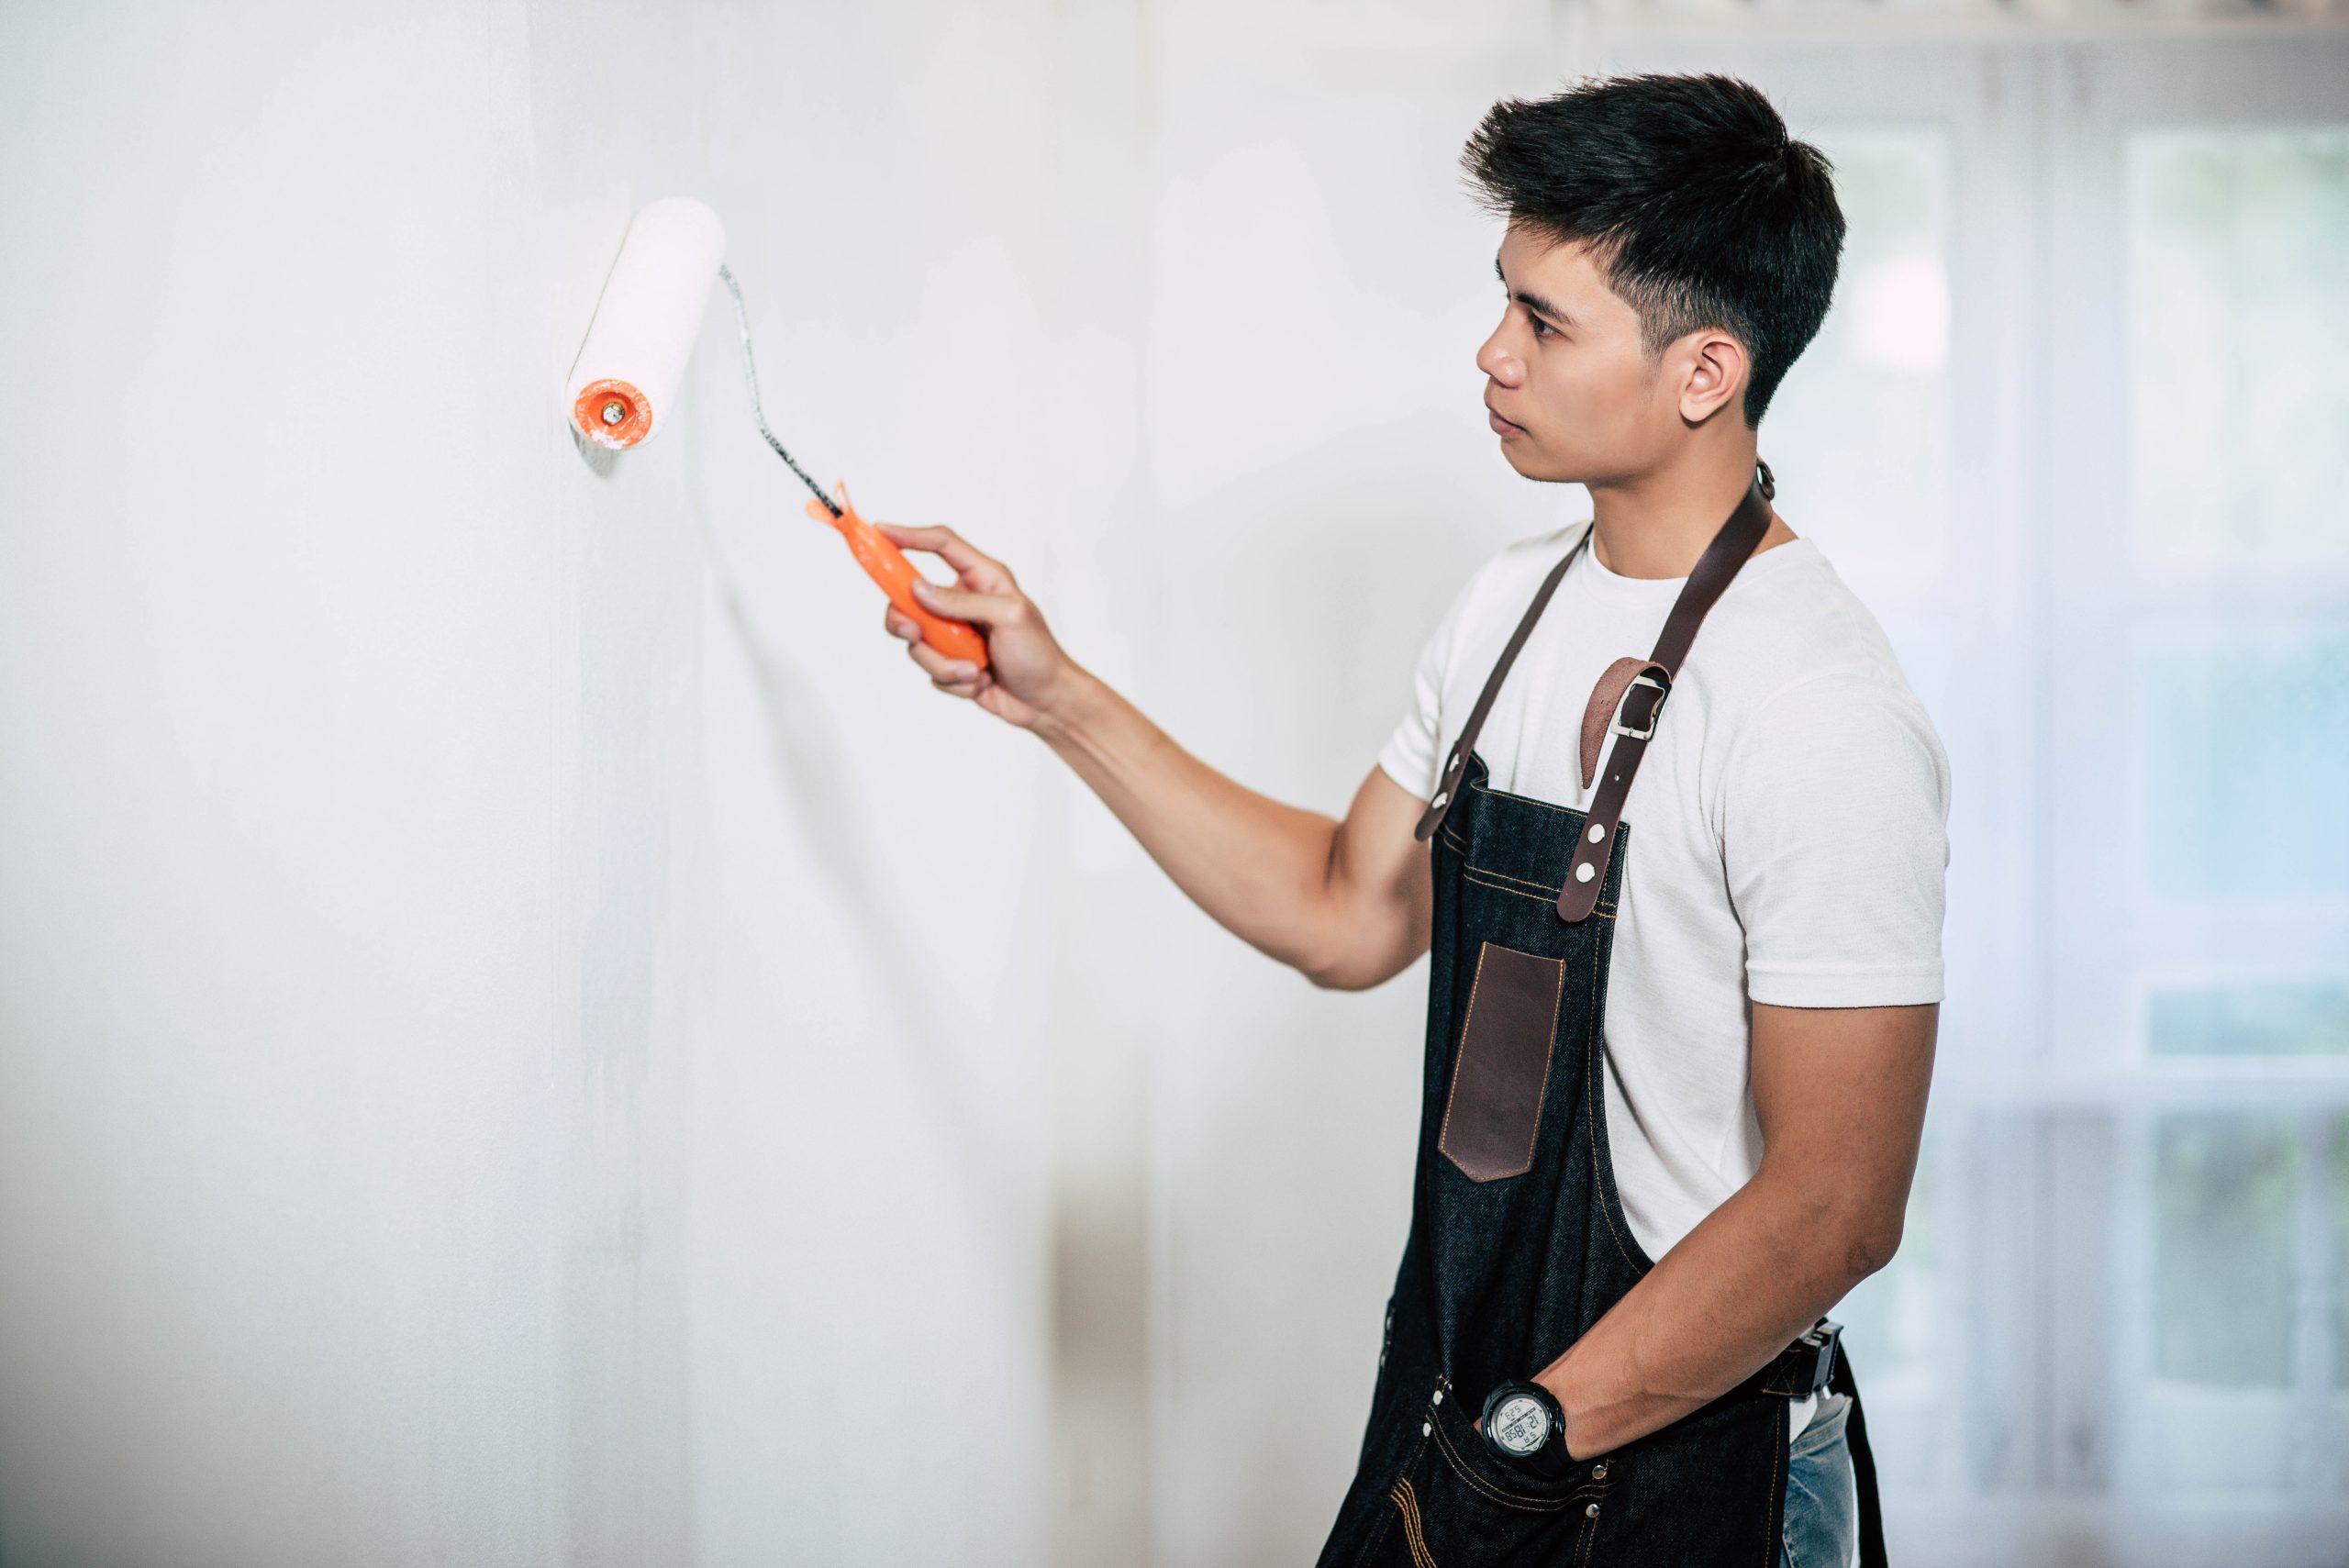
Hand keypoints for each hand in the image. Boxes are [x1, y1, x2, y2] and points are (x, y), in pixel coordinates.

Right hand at [875, 521, 1080, 730]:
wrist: (1046, 702)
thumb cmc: (1039, 653)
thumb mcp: (1008, 617)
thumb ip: (962, 602)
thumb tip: (918, 589)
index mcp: (981, 578)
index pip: (940, 545)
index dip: (908, 536)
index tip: (879, 532)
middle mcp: (962, 601)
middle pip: (909, 597)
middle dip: (906, 620)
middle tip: (913, 633)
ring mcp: (953, 633)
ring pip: (916, 642)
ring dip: (944, 663)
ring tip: (975, 672)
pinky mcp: (949, 662)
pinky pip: (931, 670)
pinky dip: (954, 681)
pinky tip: (981, 683)